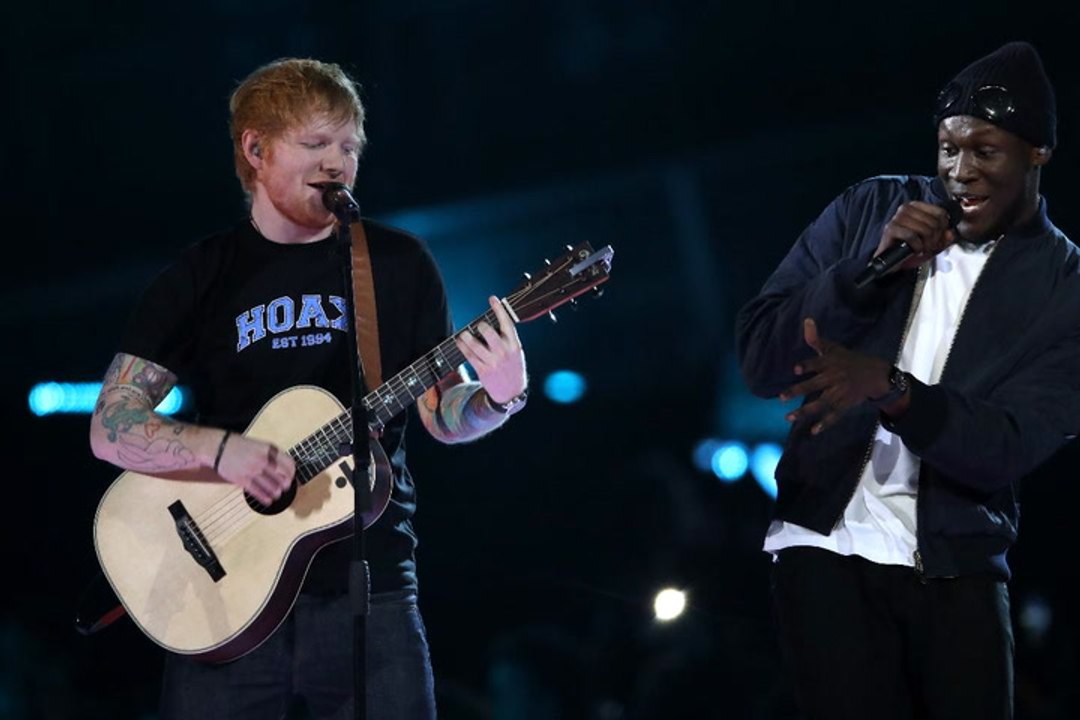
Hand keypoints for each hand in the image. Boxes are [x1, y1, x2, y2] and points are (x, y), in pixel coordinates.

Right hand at [215, 432, 294, 505]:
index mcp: (268, 449)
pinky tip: (269, 501)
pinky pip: (258, 492)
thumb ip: (269, 454)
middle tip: (287, 487)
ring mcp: (253, 471)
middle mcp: (263, 460)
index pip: (288, 463)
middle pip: (282, 476)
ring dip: (277, 492)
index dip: (292, 472)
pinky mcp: (243, 480)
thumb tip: (281, 466)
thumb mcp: (258, 444)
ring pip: (272, 486)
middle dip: (286, 484)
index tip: (292, 476)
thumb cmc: (237, 445)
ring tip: (278, 494)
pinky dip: (265, 498)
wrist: (218, 447)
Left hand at [455, 296, 527, 402]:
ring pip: (475, 344)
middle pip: (488, 332)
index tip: (492, 298)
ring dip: (466, 337)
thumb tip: (490, 322)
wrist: (512, 392)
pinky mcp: (483, 370)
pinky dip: (463, 348)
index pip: (507, 323)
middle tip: (479, 326)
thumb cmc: (512, 367)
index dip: (499, 309)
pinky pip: (469, 356)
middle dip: (481, 326)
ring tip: (463, 335)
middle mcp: (504, 352)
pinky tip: (460, 343)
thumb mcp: (515, 351)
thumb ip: (506, 338)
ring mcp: (493, 362)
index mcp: (514, 344)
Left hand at [779, 318, 890, 434]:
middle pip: (815, 385)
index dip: (807, 366)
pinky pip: (835, 415)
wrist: (876, 375)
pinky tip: (813, 431)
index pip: (818, 363)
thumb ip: (816, 339)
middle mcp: (835, 378)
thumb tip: (806, 320)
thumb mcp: (833, 348)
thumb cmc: (849, 360)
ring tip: (788, 418)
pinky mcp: (845, 404)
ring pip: (821, 403)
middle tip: (781, 397)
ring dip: (805, 411)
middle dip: (799, 391)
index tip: (795, 370)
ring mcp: (840, 393)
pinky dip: (825, 423)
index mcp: (831, 363)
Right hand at [875, 201, 956, 273]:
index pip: (941, 213)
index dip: (943, 228)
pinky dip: (917, 246)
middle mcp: (905, 209)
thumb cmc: (909, 249)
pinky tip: (914, 250)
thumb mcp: (930, 243)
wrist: (890, 262)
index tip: (938, 239)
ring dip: (927, 244)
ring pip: (924, 228)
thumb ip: (943, 237)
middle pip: (934, 222)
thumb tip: (950, 234)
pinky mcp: (890, 229)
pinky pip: (911, 235)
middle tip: (930, 247)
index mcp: (916, 207)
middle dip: (935, 238)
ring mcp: (896, 218)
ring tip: (923, 249)